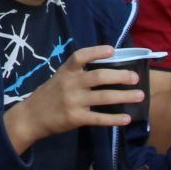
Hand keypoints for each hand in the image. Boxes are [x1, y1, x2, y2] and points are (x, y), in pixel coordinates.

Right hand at [5, 46, 141, 148]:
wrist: (30, 117)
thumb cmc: (49, 96)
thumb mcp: (59, 78)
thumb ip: (77, 73)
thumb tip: (106, 69)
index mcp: (66, 71)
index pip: (81, 56)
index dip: (97, 52)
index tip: (112, 50)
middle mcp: (70, 84)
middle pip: (99, 77)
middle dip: (120, 76)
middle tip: (135, 77)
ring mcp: (73, 102)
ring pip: (103, 97)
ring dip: (124, 96)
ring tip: (140, 95)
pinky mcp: (75, 118)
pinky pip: (99, 118)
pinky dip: (114, 119)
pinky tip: (127, 118)